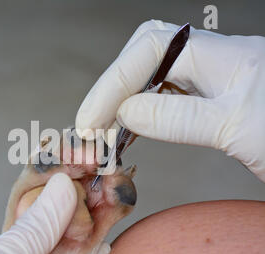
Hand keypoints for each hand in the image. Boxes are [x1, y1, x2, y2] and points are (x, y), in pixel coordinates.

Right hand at [76, 20, 264, 181]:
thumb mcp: (237, 129)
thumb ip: (178, 117)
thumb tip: (126, 112)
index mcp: (223, 56)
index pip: (148, 51)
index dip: (112, 83)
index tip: (90, 120)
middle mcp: (215, 60)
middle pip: (145, 55)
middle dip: (112, 87)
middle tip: (91, 124)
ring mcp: (213, 78)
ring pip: (153, 75)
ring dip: (123, 100)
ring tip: (103, 129)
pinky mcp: (212, 98)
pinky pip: (166, 95)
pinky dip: (142, 111)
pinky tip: (132, 127)